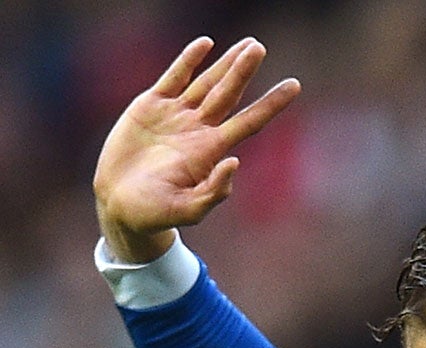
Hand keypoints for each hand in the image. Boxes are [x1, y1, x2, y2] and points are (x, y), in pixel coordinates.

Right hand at [93, 37, 299, 262]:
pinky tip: (205, 44)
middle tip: (260, 47)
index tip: (294, 86)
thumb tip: (234, 161)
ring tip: (248, 44)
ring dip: (226, 63)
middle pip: (229, 94)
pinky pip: (174, 77)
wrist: (120, 204)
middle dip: (244, 70)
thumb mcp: (188, 210)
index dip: (272, 104)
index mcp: (212, 151)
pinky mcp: (150, 106)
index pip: (249, 122)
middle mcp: (199, 129)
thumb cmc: (156, 213)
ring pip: (207, 82)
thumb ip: (213, 191)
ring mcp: (176, 115)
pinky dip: (189, 60)